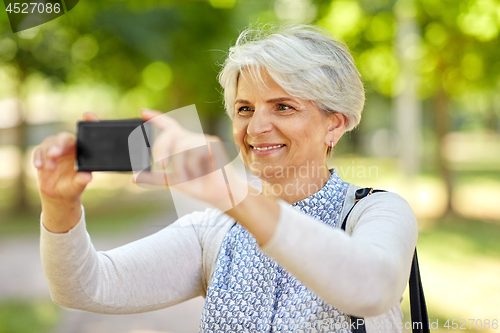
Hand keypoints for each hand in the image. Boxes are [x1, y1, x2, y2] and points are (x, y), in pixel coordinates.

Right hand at [33, 112, 96, 231]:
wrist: (59, 194)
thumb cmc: (73, 186)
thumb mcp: (78, 185)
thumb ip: (82, 180)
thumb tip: (87, 177)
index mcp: (82, 150)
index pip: (86, 134)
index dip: (89, 122)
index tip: (88, 115)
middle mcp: (69, 146)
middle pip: (64, 138)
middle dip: (59, 145)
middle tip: (55, 154)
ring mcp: (55, 148)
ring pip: (50, 144)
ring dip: (48, 154)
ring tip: (49, 168)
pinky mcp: (43, 154)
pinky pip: (39, 151)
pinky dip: (38, 157)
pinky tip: (39, 166)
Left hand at [136, 109, 247, 211]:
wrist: (219, 196)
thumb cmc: (199, 186)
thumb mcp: (173, 182)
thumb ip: (154, 178)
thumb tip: (133, 178)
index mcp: (183, 144)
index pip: (169, 126)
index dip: (156, 118)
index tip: (142, 113)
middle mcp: (193, 139)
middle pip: (170, 133)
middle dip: (160, 148)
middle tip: (159, 165)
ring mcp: (204, 140)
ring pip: (181, 145)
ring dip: (180, 166)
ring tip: (189, 177)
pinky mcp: (214, 145)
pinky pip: (195, 151)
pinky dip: (192, 167)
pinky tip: (201, 173)